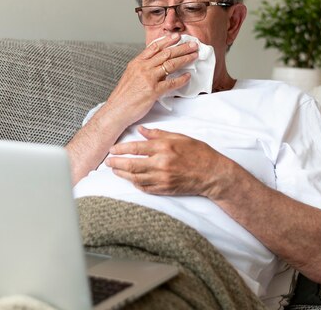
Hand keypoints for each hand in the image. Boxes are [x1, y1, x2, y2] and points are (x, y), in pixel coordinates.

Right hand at [105, 34, 197, 125]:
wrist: (117, 109)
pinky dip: (181, 79)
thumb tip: (158, 67)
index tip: (177, 37)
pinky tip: (187, 76)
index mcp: (137, 63)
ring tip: (194, 56)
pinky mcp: (154, 91)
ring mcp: (149, 79)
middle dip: (181, 48)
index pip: (154, 47)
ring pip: (170, 64)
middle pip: (166, 54)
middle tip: (192, 45)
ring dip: (185, 59)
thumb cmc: (123, 96)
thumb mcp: (131, 76)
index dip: (167, 41)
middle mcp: (143, 68)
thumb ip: (144, 69)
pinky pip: (171, 83)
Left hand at [105, 126, 228, 196]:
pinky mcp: (165, 189)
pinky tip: (131, 179)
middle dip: (116, 163)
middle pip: (132, 165)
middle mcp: (162, 164)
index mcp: (164, 148)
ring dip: (123, 174)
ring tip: (115, 170)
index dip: (121, 149)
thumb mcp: (180, 137)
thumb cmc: (199, 153)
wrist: (213, 174)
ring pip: (136, 178)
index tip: (112, 149)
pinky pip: (145, 188)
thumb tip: (141, 130)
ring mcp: (163, 178)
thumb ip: (158, 134)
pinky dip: (135, 183)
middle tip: (108, 161)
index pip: (136, 148)